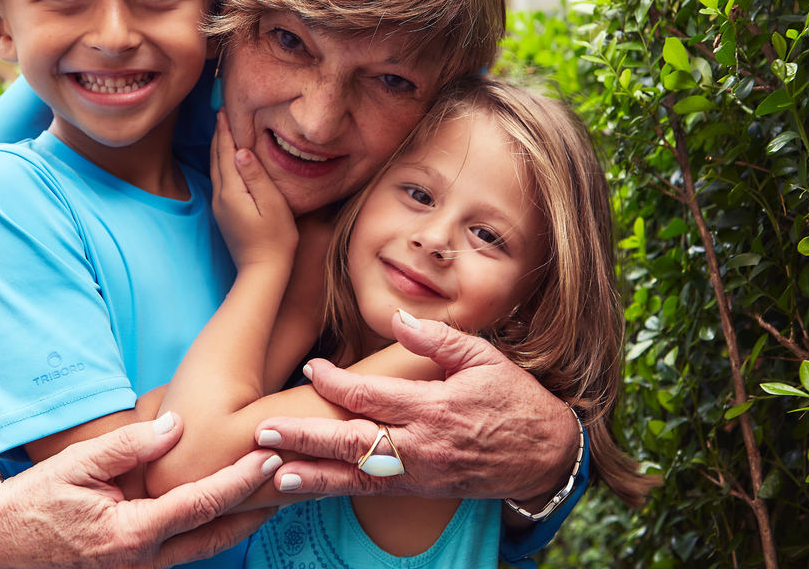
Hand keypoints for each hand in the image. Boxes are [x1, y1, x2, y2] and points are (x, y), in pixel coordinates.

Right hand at [0, 414, 279, 567]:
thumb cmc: (35, 501)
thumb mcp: (77, 465)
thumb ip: (130, 446)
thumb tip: (177, 425)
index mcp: (131, 534)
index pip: (201, 503)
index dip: (241, 480)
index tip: (271, 456)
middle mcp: (142, 561)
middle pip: (217, 534)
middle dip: (257, 508)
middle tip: (291, 477)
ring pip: (205, 547)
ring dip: (240, 520)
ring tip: (272, 490)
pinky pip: (185, 550)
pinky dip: (212, 528)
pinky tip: (229, 507)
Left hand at [210, 111, 296, 269]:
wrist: (262, 271)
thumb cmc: (275, 239)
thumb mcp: (272, 205)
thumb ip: (256, 176)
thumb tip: (241, 151)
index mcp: (232, 191)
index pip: (225, 153)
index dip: (225, 130)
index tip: (224, 110)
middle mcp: (220, 196)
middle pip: (216, 158)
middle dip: (218, 134)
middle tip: (221, 112)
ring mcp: (220, 206)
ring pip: (215, 168)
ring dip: (217, 147)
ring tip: (222, 130)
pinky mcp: (224, 213)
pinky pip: (219, 179)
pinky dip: (220, 162)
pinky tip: (226, 159)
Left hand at [254, 313, 577, 501]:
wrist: (546, 454)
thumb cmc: (515, 400)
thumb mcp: (484, 358)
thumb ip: (438, 339)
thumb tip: (398, 317)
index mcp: (434, 409)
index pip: (371, 397)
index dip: (335, 383)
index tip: (311, 367)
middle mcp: (421, 447)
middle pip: (352, 444)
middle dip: (305, 438)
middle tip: (263, 433)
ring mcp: (419, 474)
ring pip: (356, 477)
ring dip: (314, 475)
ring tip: (273, 474)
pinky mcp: (420, 490)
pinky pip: (371, 492)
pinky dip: (336, 490)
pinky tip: (307, 488)